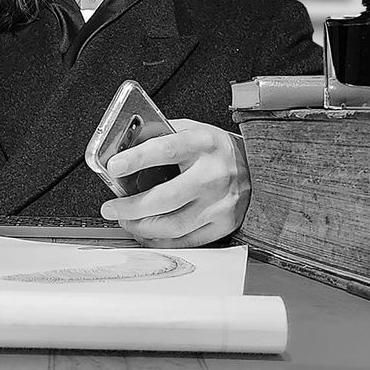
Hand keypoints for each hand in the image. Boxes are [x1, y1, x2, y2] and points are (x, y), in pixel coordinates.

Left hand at [100, 119, 250, 247]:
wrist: (258, 167)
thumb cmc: (217, 149)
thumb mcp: (191, 129)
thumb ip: (159, 135)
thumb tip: (123, 147)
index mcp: (202, 144)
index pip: (166, 150)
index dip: (137, 159)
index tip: (114, 166)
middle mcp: (213, 175)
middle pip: (165, 198)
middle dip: (131, 207)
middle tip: (111, 208)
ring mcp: (220, 203)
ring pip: (172, 225)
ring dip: (141, 227)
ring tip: (127, 220)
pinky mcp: (223, 224)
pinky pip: (185, 240)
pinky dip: (160, 240)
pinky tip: (147, 232)